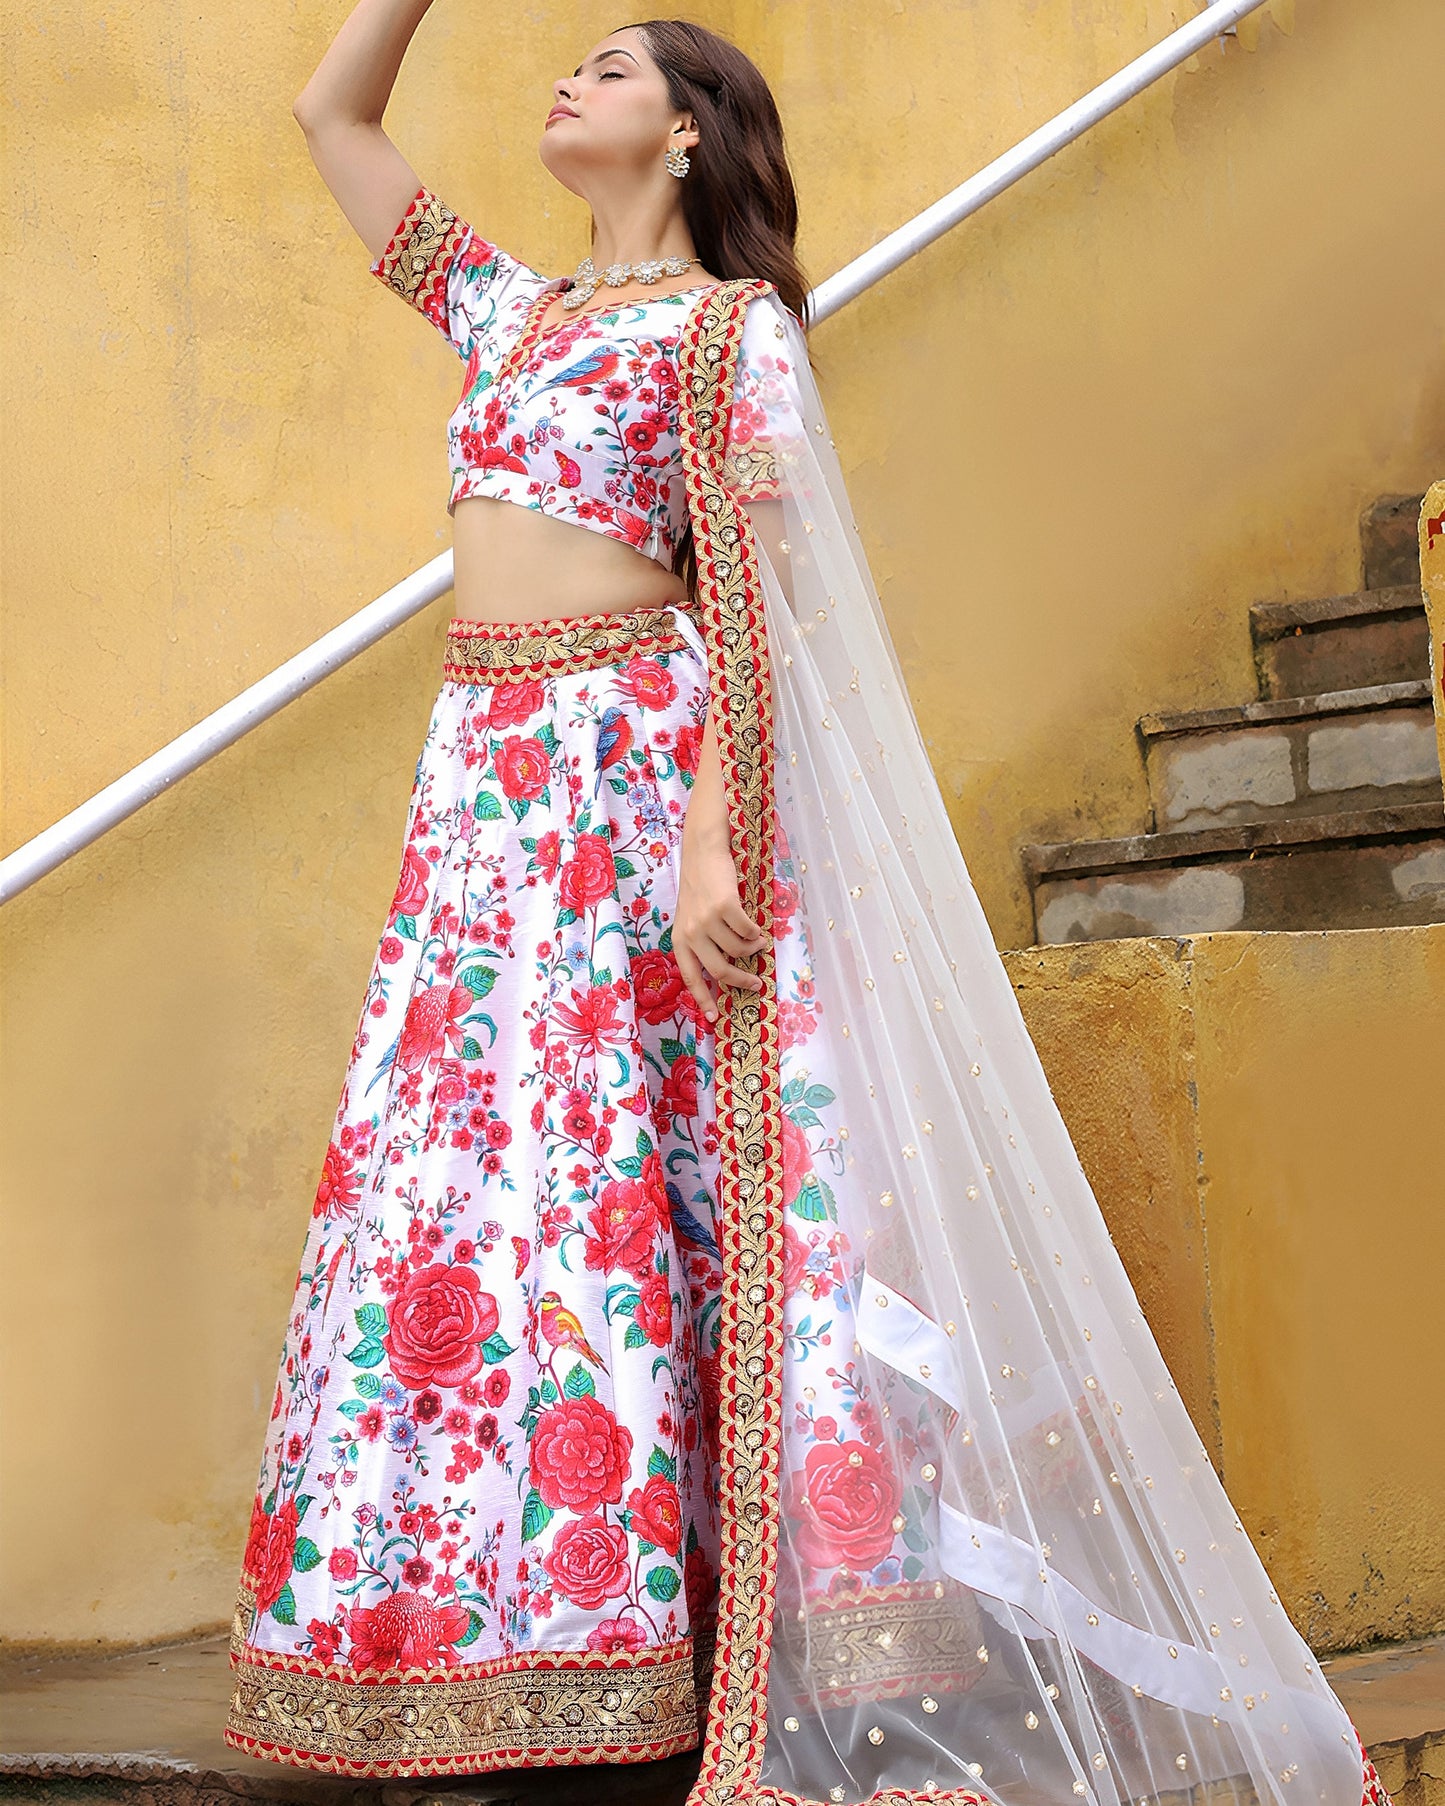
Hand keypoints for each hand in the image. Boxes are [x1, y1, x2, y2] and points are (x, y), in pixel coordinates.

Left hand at [673, 814, 768, 1025]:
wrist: (703, 851)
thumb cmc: (700, 886)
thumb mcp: (691, 917)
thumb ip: (702, 941)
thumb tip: (726, 969)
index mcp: (680, 939)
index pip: (691, 977)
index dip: (703, 999)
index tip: (713, 1018)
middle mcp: (690, 932)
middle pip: (720, 970)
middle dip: (741, 981)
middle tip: (756, 984)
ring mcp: (707, 919)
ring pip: (738, 949)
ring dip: (753, 949)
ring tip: (759, 943)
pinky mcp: (725, 906)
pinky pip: (748, 930)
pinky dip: (756, 933)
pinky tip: (758, 930)